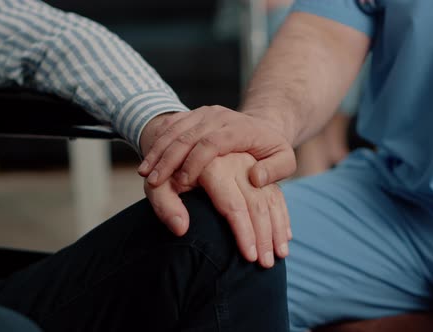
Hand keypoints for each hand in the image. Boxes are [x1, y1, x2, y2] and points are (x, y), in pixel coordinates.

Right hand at [138, 106, 295, 189]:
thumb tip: (254, 178)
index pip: (212, 142)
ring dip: (158, 152)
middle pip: (188, 135)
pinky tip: (147, 162)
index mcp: (239, 128)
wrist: (264, 124)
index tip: (182, 183)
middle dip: (169, 159)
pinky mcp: (193, 115)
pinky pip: (171, 126)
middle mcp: (218, 117)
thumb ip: (275, 170)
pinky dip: (157, 144)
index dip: (195, 162)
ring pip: (175, 130)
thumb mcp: (286, 160)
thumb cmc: (273, 148)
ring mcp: (204, 113)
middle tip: (154, 182)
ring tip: (146, 175)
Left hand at [144, 153, 291, 267]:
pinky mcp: (258, 169)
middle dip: (264, 237)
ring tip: (280, 255)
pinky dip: (282, 216)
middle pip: (256, 204)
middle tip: (267, 265)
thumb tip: (181, 229)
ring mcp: (250, 165)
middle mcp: (236, 163)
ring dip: (277, 229)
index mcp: (213, 167)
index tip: (250, 258)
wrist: (183, 145)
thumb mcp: (158, 185)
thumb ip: (165, 206)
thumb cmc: (168, 173)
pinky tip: (284, 236)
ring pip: (270, 199)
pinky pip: (275, 193)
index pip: (233, 206)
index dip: (244, 233)